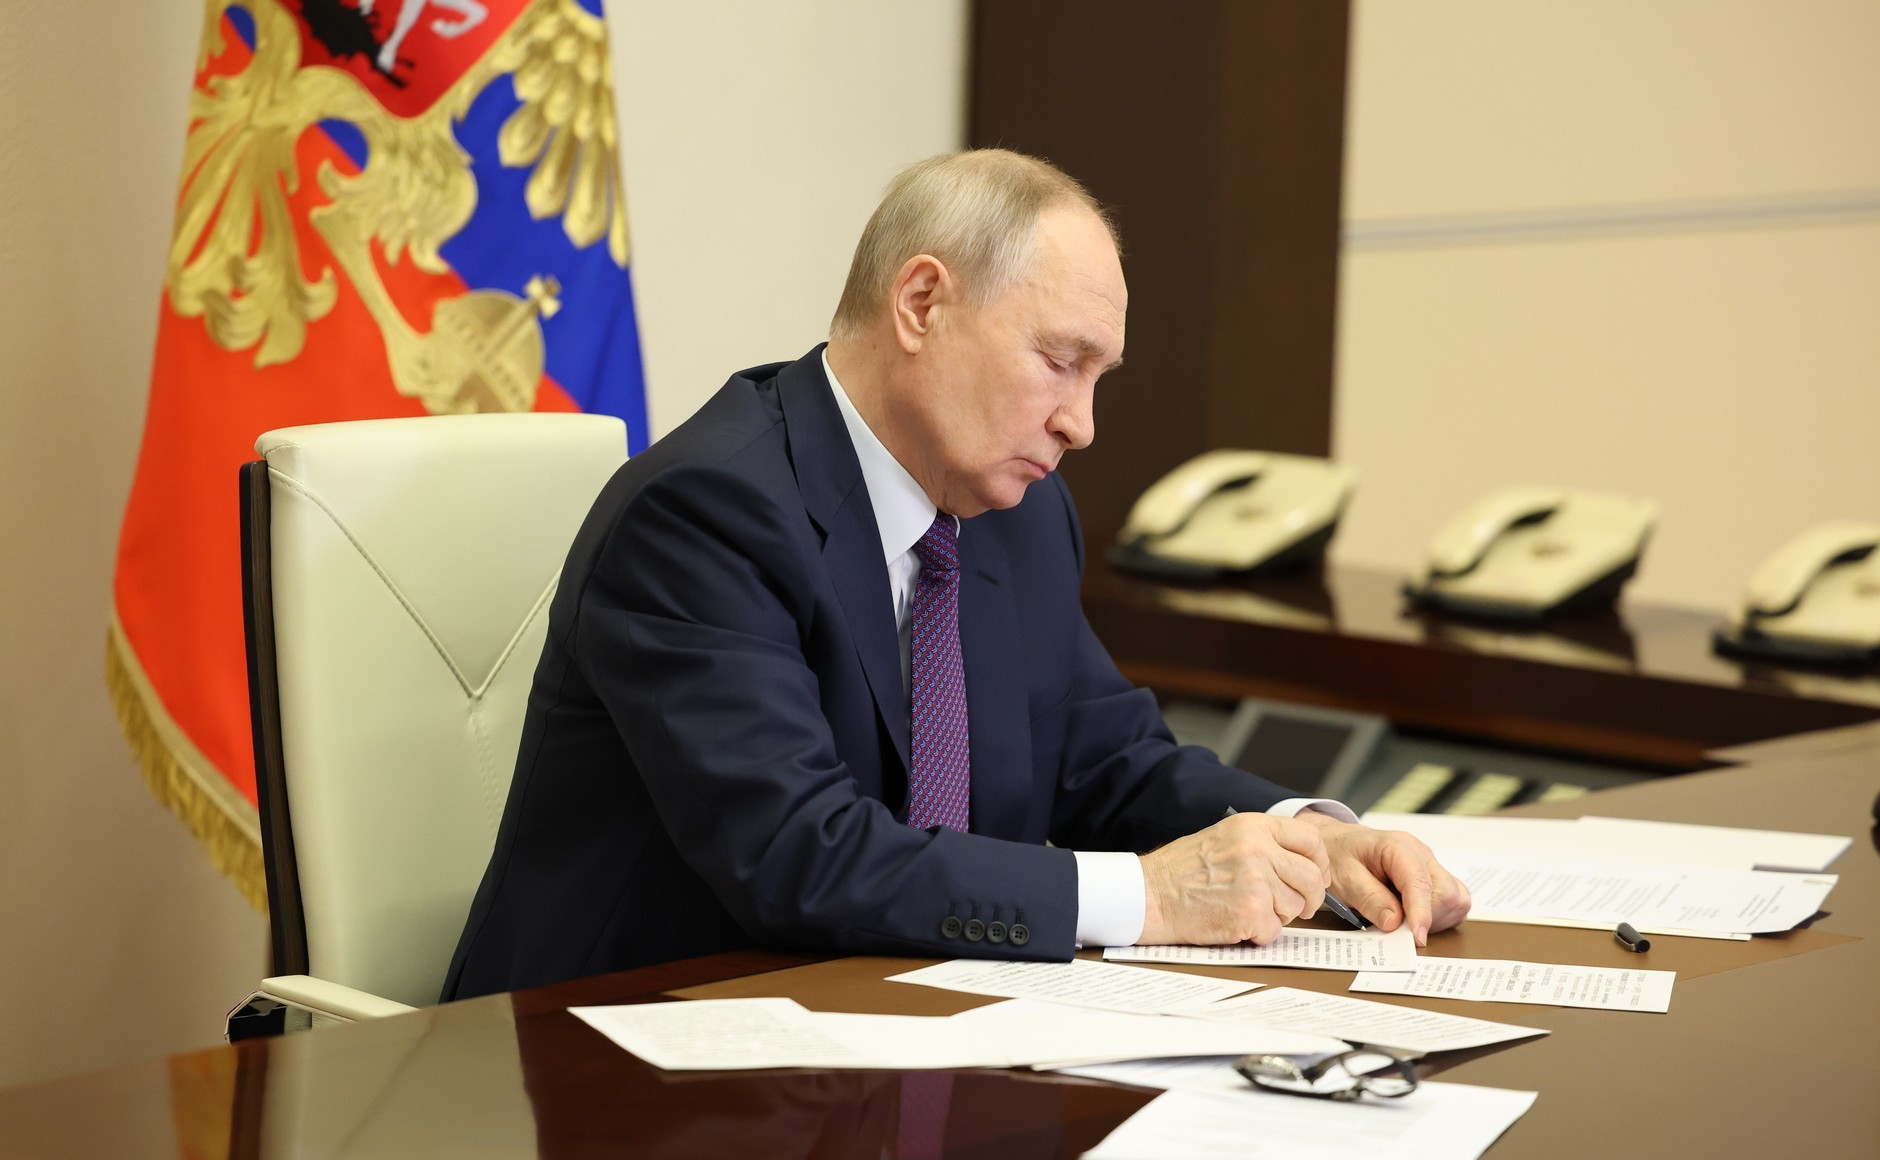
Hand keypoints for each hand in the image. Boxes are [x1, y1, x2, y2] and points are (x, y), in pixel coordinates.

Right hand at [1137, 813, 1331, 945]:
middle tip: (1297, 907)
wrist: (1148, 894)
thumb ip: (1263, 845)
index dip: (1319, 863)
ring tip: (1246, 910)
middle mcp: (1257, 848)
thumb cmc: (1181, 871)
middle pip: (1311, 878)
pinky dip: (1258, 934)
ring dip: (1276, 916)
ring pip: (1294, 907)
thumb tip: (1304, 865)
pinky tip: (1235, 923)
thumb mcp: (1225, 838)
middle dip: (1308, 898)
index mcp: (1253, 826)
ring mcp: (1255, 880)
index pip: (1311, 840)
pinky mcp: (1249, 911)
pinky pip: (1274, 930)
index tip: (1316, 877)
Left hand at [1294, 813, 1471, 945]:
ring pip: (1455, 899)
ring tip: (1404, 920)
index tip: (1417, 938)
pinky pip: (1453, 903)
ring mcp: (1431, 866)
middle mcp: (1421, 855)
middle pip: (1447, 893)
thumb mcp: (1344, 877)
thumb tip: (1394, 922)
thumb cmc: (1340, 855)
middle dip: (1427, 918)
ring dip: (1435, 919)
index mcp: (1398, 847)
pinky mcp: (1435, 879)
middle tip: (1398, 928)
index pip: (1420, 883)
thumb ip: (1369, 899)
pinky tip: (1413, 916)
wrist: (1339, 843)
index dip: (1421, 914)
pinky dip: (1439, 917)